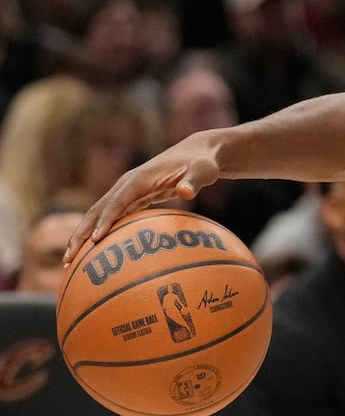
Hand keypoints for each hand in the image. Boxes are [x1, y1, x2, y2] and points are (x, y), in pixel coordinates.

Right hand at [66, 135, 223, 262]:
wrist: (197, 154)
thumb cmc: (202, 164)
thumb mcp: (202, 171)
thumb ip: (193, 182)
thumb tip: (186, 193)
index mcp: (139, 179)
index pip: (117, 202)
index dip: (106, 220)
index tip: (96, 240)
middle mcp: (126, 185)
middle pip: (97, 210)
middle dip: (82, 233)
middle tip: (69, 257)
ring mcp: (126, 192)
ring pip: (98, 215)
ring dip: (83, 236)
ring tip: (70, 261)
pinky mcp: (131, 199)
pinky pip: (110, 218)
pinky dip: (99, 234)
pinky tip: (93, 254)